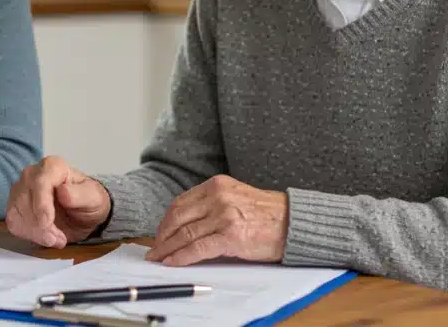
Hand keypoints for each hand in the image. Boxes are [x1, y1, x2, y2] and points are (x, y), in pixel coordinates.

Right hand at [6, 156, 111, 247]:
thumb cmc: (88, 201)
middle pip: (25, 200)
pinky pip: (13, 222)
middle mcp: (32, 174)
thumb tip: (63, 191)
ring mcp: (20, 190)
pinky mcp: (14, 206)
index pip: (40, 182)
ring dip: (36, 233)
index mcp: (52, 166)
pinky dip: (28, 235)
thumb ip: (80, 194)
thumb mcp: (93, 198)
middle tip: (60, 239)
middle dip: (41, 226)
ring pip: (16, 213)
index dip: (41, 204)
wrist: (83, 213)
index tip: (47, 223)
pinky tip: (45, 237)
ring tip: (56, 239)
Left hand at [145, 175, 287, 266]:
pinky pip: (197, 248)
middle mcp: (217, 197)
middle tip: (154, 248)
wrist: (293, 223)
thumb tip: (185, 224)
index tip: (160, 232)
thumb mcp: (235, 197)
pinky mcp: (230, 235)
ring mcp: (223, 215)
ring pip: (185, 233)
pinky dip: (181, 256)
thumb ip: (211, 204)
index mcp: (216, 185)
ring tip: (158, 258)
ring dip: (167, 248)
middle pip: (178, 217)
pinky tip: (173, 262)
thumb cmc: (267, 214)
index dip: (166, 220)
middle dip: (162, 235)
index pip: (180, 202)